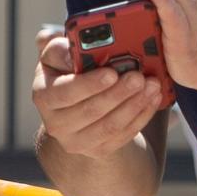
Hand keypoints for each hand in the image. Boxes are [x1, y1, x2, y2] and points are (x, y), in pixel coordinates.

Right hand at [31, 31, 164, 157]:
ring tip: (152, 85)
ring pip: (110, 126)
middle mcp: (55, 124)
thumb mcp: (58, 56)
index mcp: (44, 96)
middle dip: (119, 93)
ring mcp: (77, 141)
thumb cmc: (68, 71)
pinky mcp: (98, 150)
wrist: (75, 104)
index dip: (89, 84)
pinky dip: (141, 116)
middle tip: (139, 77)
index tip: (112, 73)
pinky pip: (123, 136)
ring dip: (134, 105)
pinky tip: (153, 99)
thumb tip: (63, 45)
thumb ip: (59, 48)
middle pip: (91, 111)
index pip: (65, 93)